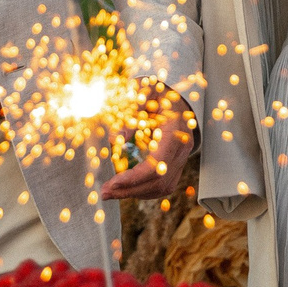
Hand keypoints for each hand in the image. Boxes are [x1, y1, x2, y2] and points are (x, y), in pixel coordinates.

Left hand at [101, 85, 196, 199]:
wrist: (174, 95)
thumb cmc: (155, 93)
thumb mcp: (140, 94)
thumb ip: (129, 114)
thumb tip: (115, 139)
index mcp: (175, 130)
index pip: (157, 164)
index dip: (135, 177)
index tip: (113, 182)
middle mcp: (182, 147)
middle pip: (159, 181)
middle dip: (130, 189)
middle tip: (105, 192)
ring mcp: (182, 157)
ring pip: (162, 187)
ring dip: (136, 193)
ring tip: (112, 192)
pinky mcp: (178, 163)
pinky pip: (164, 185)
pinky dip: (145, 190)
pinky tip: (127, 188)